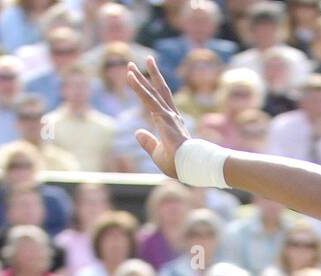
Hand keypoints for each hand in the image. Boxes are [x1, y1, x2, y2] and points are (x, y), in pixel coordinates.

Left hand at [128, 58, 192, 178]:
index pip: (157, 103)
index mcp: (171, 124)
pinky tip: (130, 76)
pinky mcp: (163, 116)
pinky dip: (138, 86)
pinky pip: (148, 98)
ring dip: (140, 77)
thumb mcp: (158, 153)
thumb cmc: (178, 164)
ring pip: (151, 91)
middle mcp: (171, 116)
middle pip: (157, 92)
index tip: (142, 82)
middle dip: (148, 77)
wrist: (191, 166)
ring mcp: (167, 115)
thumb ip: (148, 142)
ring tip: (130, 65)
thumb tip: (137, 132)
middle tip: (138, 64)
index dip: (149, 92)